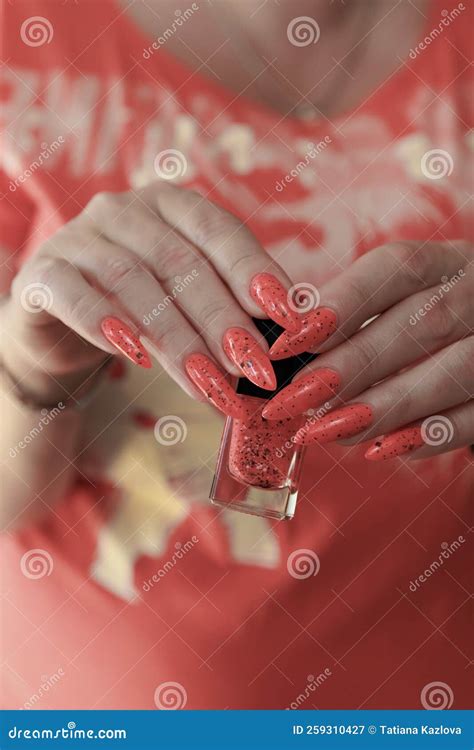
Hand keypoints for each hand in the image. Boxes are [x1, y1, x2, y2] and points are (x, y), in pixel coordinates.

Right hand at [4, 182, 300, 410]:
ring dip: (175, 336)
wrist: (62, 322)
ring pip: (133, 280)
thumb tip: (288, 333)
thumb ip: (227, 303)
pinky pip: (73, 294)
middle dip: (221, 318)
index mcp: (170, 205)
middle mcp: (123, 209)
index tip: (285, 314)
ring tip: (208, 382)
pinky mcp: (42, 273)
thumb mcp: (185, 298)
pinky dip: (105, 323)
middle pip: (180, 261)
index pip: (218, 230)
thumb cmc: (140, 307)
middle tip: (252, 365)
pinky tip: (135, 357)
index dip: (253, 270)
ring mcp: (78, 236)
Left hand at [262, 241, 473, 460]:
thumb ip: (354, 317)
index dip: (341, 302)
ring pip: (453, 371)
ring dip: (385, 405)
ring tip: (328, 430)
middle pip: (422, 322)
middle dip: (353, 363)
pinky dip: (428, 435)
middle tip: (298, 398)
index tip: (288, 341)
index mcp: (450, 263)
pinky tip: (381, 450)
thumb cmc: (433, 324)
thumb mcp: (406, 302)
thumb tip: (285, 347)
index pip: (398, 267)